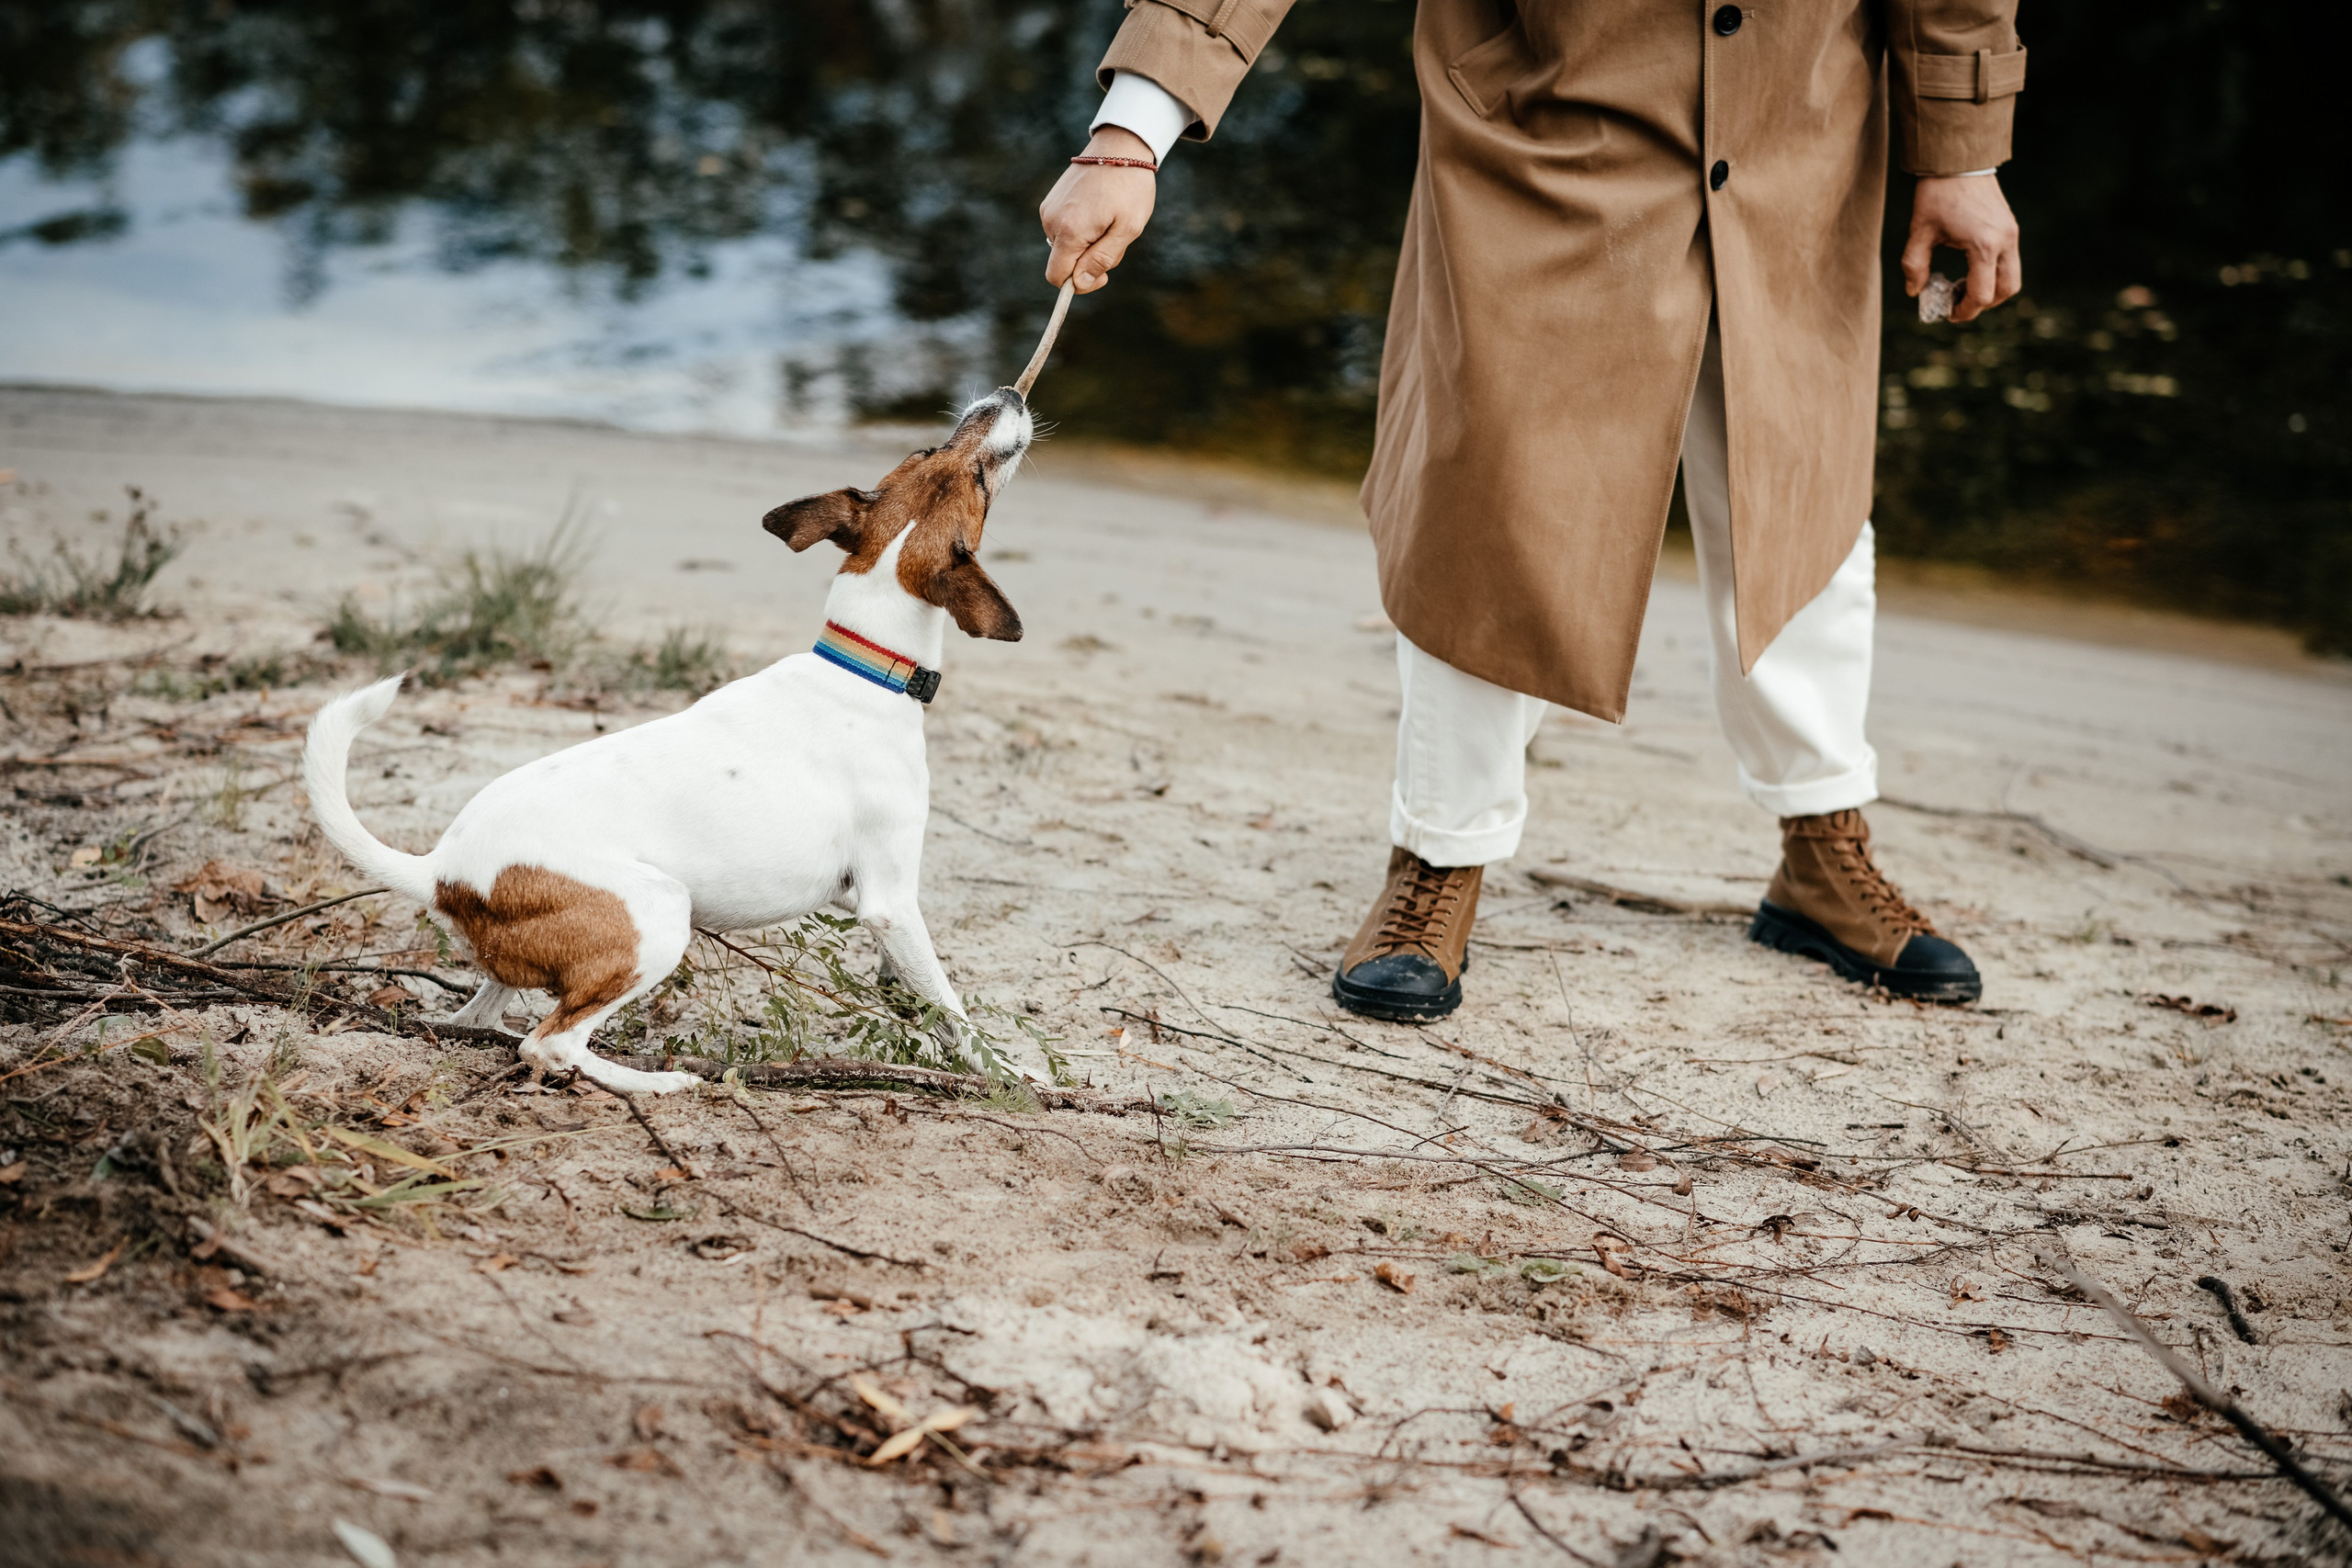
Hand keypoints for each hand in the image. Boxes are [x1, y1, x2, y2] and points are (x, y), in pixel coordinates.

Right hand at [1039, 125, 1156, 293]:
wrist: (1119, 146)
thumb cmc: (1129, 187)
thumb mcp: (1127, 228)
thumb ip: (1102, 258)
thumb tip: (1078, 283)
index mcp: (1069, 231)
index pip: (1057, 277)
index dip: (1079, 284)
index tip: (1104, 273)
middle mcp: (1051, 221)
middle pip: (1064, 263)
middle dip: (1088, 260)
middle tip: (1115, 236)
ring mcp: (1049, 209)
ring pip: (1064, 246)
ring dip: (1086, 244)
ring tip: (1108, 220)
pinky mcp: (1051, 201)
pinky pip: (1063, 229)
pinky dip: (1081, 229)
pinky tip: (1099, 211)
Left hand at [1902, 174, 2021, 322]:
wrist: (1958, 160)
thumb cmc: (1937, 194)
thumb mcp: (1920, 231)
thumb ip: (1914, 265)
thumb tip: (1914, 292)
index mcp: (1983, 245)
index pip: (1982, 294)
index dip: (1965, 310)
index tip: (1948, 313)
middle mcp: (2004, 241)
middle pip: (2006, 290)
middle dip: (1983, 304)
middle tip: (1957, 303)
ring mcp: (2011, 233)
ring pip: (2012, 277)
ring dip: (1992, 290)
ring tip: (1963, 287)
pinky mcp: (2011, 226)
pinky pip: (2010, 261)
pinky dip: (1994, 273)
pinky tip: (1970, 269)